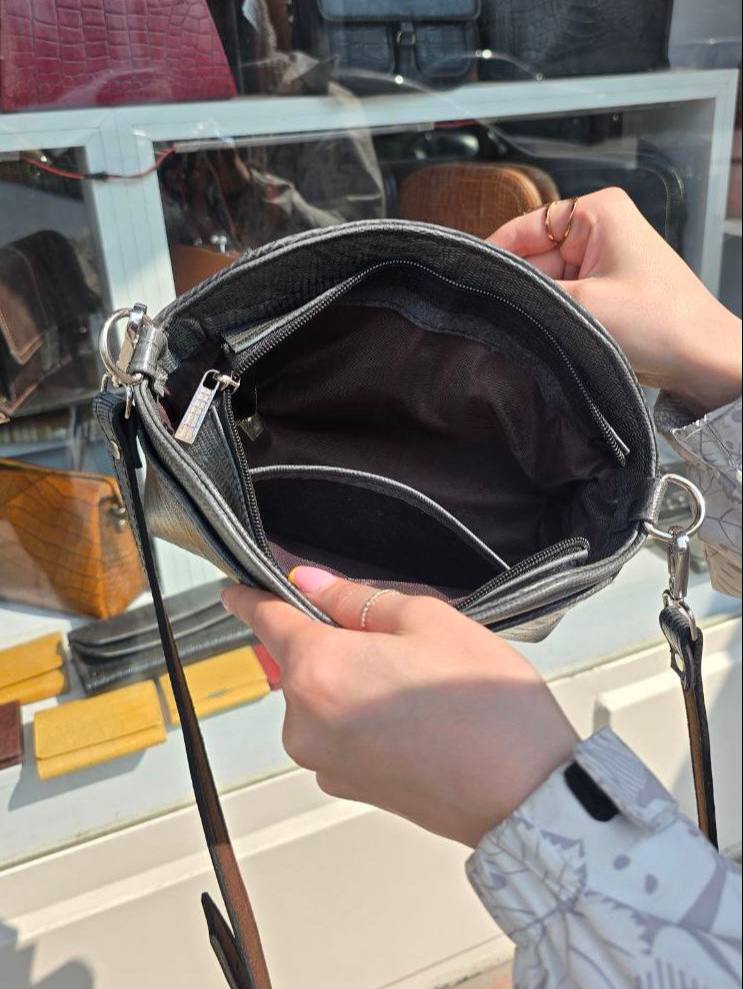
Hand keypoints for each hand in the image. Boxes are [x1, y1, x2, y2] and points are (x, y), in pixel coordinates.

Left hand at [223, 568, 576, 847]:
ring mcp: (322, 760)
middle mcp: (304, 721)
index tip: (238, 584)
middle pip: (297, 657)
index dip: (252, 593)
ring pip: (320, 694)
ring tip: (417, 678)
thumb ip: (354, 598)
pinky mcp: (346, 785)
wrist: (525, 797)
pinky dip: (360, 711)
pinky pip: (337, 730)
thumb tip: (306, 581)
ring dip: (350, 676)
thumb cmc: (485, 705)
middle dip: (330, 636)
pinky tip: (415, 712)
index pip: (263, 617)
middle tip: (394, 632)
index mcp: (317, 670)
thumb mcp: (427, 620)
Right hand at [489, 187, 741, 416]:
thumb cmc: (660, 323)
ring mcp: (602, 259)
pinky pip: (564, 299)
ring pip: (545, 282)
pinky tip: (549, 335)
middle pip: (532, 256)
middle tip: (499, 318)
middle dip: (520, 289)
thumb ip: (529, 294)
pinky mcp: (606, 290)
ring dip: (538, 307)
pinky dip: (554, 317)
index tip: (468, 286)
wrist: (703, 361)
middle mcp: (598, 227)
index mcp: (596, 210)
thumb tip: (486, 290)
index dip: (493, 258)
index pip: (522, 228)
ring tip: (533, 330)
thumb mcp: (581, 305)